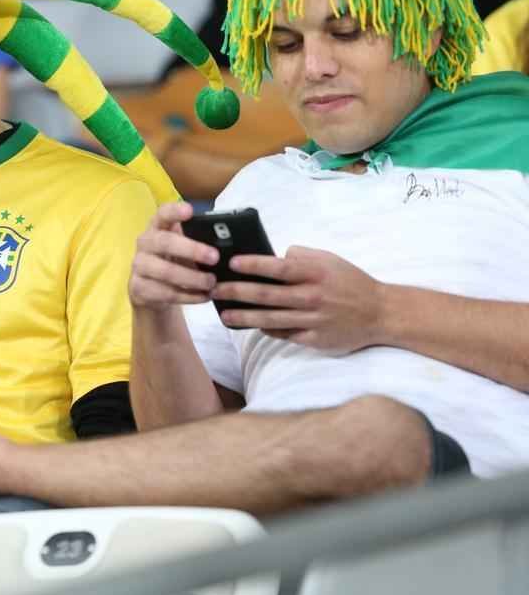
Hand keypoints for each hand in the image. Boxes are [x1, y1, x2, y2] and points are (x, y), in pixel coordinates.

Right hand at [129, 202, 218, 309]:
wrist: (151, 289)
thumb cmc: (174, 260)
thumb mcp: (184, 247)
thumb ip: (198, 241)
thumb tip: (227, 243)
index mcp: (157, 226)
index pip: (162, 213)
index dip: (174, 211)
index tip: (190, 210)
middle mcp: (145, 243)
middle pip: (165, 242)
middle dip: (191, 249)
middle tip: (214, 257)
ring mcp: (138, 265)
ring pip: (165, 272)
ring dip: (192, 278)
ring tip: (212, 283)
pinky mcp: (139, 287)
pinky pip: (166, 293)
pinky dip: (188, 296)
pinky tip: (204, 296)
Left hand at [213, 246, 385, 352]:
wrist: (380, 314)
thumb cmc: (350, 282)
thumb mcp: (329, 260)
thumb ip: (300, 255)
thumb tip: (274, 255)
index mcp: (315, 273)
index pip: (277, 268)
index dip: (252, 265)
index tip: (230, 264)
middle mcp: (312, 297)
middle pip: (266, 295)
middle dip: (236, 292)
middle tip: (214, 290)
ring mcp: (313, 320)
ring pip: (270, 319)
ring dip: (243, 317)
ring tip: (223, 314)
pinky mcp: (315, 339)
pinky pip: (284, 334)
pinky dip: (267, 329)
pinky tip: (251, 325)